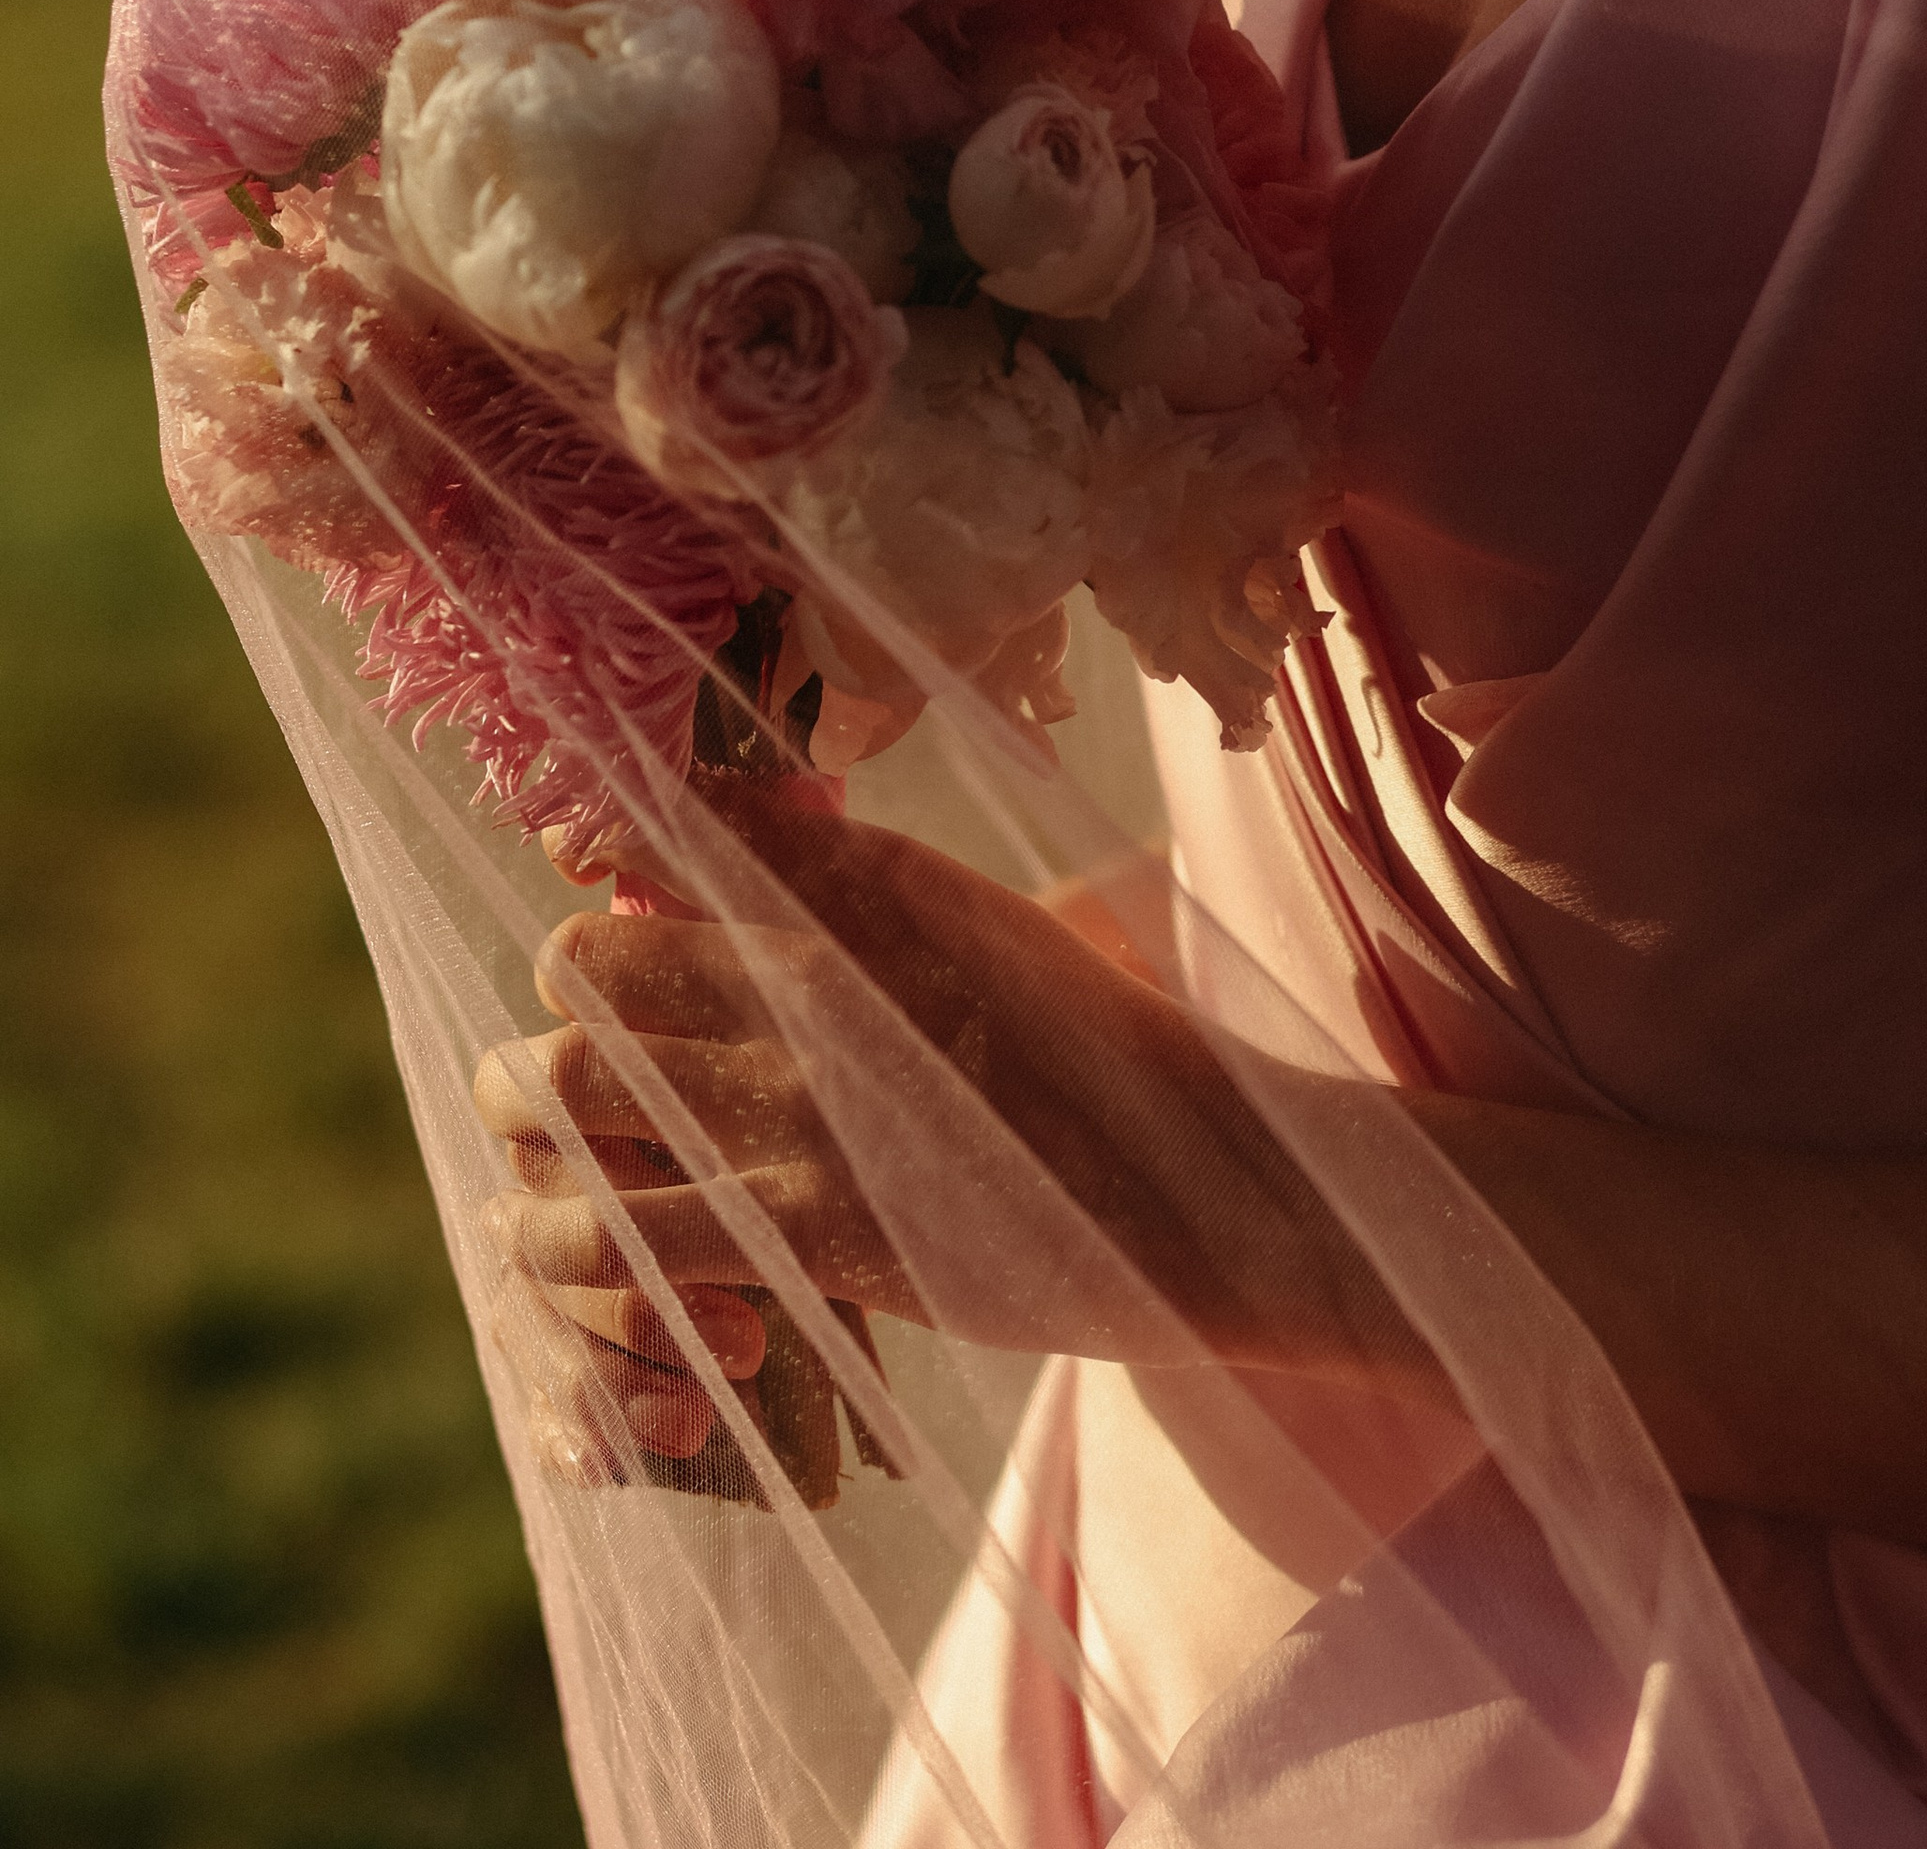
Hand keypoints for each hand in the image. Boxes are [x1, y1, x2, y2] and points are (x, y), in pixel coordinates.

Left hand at [474, 779, 1432, 1463]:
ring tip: (551, 1163)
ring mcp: (804, 1102)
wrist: (1210, 1184)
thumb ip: (883, 892)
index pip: (674, 827)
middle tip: (581, 1056)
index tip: (613, 905)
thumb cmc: (1119, 1054)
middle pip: (588, 958)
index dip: (613, 865)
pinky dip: (594, 1262)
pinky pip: (624, 1240)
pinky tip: (626, 1278)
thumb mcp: (1004, 918)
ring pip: (568, 1088)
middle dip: (565, 1008)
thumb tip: (785, 844)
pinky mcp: (808, 1232)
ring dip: (539, 1131)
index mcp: (872, 879)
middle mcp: (817, 967)